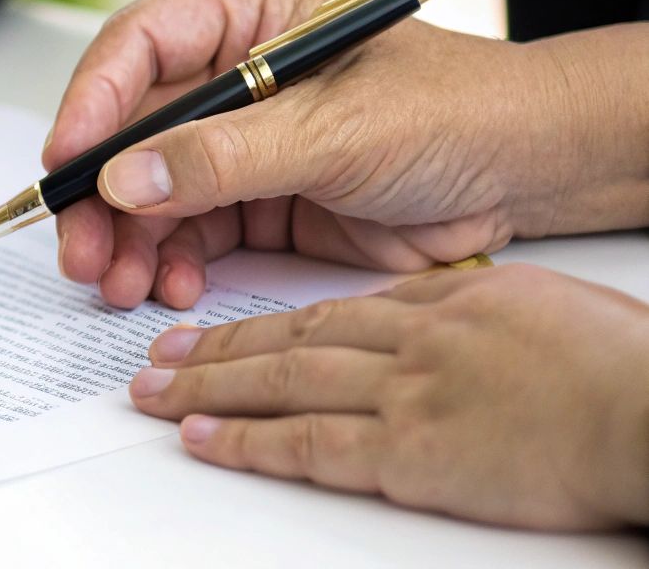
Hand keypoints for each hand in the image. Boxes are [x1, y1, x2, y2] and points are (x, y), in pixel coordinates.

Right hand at [44, 0, 648, 308]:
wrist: (528, 177)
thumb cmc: (457, 113)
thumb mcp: (338, 131)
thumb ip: (225, 157)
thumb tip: (123, 178)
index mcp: (250, 17)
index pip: (143, 43)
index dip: (95, 98)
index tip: (67, 159)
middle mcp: (233, 76)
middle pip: (131, 127)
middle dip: (100, 192)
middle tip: (81, 247)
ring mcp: (241, 143)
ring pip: (148, 189)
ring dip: (126, 239)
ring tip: (118, 283)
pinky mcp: (256, 204)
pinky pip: (186, 234)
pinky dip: (168, 263)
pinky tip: (169, 287)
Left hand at [128, 264, 648, 528]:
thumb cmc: (620, 367)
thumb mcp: (537, 306)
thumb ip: (473, 311)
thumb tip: (439, 319)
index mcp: (444, 301)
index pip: (333, 306)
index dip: (267, 317)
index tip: (224, 324)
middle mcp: (411, 340)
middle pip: (291, 337)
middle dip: (217, 346)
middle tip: (158, 351)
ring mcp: (405, 393)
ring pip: (282, 382)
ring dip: (207, 385)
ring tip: (151, 389)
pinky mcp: (409, 452)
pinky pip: (307, 444)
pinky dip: (245, 440)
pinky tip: (200, 437)